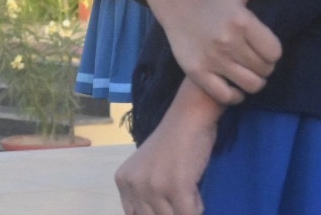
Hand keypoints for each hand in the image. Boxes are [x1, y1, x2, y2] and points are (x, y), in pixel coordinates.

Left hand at [115, 81, 218, 214]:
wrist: (190, 116)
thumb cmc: (174, 139)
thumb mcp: (147, 167)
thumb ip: (143, 192)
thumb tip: (155, 214)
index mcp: (123, 180)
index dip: (154, 212)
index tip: (167, 202)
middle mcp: (133, 184)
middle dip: (170, 211)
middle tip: (180, 197)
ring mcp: (154, 186)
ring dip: (184, 209)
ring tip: (189, 190)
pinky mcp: (176, 187)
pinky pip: (188, 214)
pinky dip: (196, 208)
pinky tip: (196, 193)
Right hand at [166, 0, 288, 105]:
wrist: (178, 8)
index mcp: (241, 21)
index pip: (274, 51)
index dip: (274, 52)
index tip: (266, 48)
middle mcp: (228, 42)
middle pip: (264, 69)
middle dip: (265, 67)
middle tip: (257, 61)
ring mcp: (213, 59)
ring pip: (250, 85)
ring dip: (254, 82)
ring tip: (249, 74)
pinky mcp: (198, 73)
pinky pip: (226, 96)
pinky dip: (235, 96)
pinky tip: (235, 87)